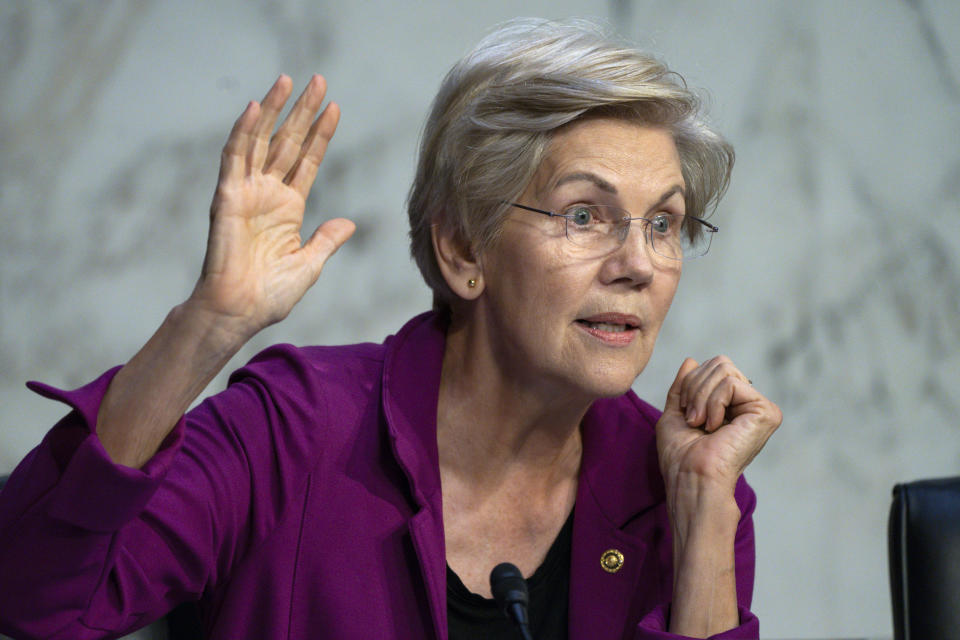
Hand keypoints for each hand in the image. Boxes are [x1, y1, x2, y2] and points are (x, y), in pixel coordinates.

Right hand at [190, 74, 354, 339]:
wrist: (241, 310)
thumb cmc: (271, 294)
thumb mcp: (310, 264)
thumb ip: (326, 240)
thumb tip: (348, 223)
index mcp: (288, 207)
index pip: (308, 160)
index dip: (321, 134)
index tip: (335, 107)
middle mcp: (268, 193)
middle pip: (289, 142)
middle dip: (303, 111)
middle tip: (319, 80)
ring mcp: (247, 192)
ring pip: (261, 140)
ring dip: (275, 110)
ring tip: (290, 80)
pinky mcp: (227, 197)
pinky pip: (235, 158)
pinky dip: (244, 132)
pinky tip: (257, 108)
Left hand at [656, 356, 781, 495]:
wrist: (690, 477)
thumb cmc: (680, 456)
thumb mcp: (676, 413)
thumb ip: (684, 387)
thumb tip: (691, 360)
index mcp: (733, 406)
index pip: (713, 367)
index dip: (691, 384)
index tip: (687, 415)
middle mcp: (750, 405)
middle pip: (720, 363)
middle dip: (695, 388)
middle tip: (693, 420)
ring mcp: (761, 408)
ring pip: (724, 369)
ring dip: (701, 396)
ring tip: (700, 424)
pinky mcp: (766, 411)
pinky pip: (730, 383)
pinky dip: (713, 404)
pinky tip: (714, 427)